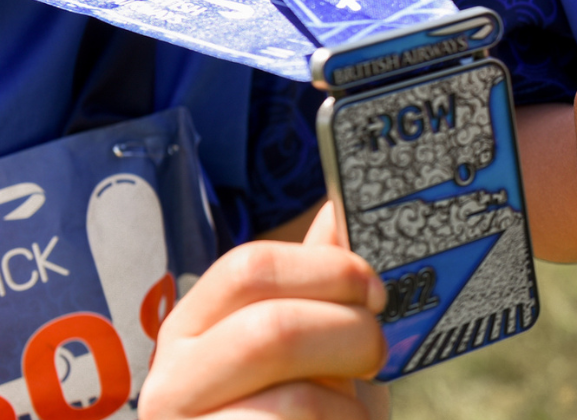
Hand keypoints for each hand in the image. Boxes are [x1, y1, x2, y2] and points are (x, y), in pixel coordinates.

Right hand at [139, 203, 387, 419]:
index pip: (249, 268)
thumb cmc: (308, 417)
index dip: (330, 270)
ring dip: (349, 410)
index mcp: (196, 326)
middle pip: (272, 330)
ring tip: (351, 417)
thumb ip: (320, 284)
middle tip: (377, 357)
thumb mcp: (317, 346)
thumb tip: (340, 205)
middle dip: (352, 337)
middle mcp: (171, 380)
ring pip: (290, 402)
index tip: (377, 292)